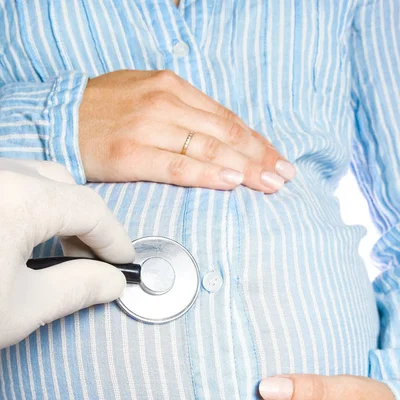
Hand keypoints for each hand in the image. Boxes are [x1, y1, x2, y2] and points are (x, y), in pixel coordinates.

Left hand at [0, 158, 133, 348]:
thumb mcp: (22, 308)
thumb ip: (77, 288)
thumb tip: (111, 280)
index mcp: (17, 200)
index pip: (88, 208)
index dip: (114, 239)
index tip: (123, 263)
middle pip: (61, 184)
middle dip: (85, 221)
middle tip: (91, 261)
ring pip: (31, 179)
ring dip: (54, 212)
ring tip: (56, 253)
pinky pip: (8, 185)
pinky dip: (25, 207)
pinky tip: (20, 241)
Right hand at [79, 69, 295, 190]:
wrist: (58, 119)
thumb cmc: (103, 112)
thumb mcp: (146, 97)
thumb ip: (182, 113)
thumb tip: (216, 137)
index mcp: (172, 87)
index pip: (225, 117)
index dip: (255, 140)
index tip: (277, 158)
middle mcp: (166, 103)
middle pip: (225, 132)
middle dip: (259, 156)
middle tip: (284, 175)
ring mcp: (149, 126)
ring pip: (209, 148)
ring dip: (245, 167)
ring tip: (269, 183)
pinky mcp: (133, 153)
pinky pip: (178, 165)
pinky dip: (208, 173)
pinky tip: (231, 182)